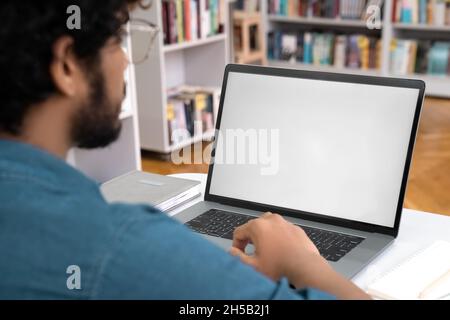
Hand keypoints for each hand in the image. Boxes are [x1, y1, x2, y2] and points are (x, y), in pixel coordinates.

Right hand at [229, 212, 370, 298]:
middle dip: (250, 238)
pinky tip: (281, 250)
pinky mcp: (296, 229)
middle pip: (254, 226)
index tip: (239, 253)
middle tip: (252, 252)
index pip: (239, 231)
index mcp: (258, 226)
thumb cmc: (281, 266)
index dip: (236, 244)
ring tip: (267, 249)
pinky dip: (279, 237)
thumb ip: (237, 257)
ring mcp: (285, 223)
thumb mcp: (253, 265)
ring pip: (269, 225)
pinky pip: (283, 230)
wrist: (305, 268)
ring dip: (265, 235)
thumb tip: (231, 252)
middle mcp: (272, 221)